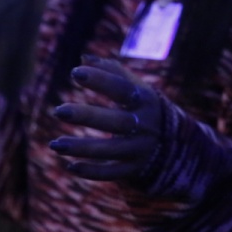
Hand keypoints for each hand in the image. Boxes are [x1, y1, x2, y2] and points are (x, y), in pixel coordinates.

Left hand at [51, 55, 164, 181]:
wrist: (176, 144)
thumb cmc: (144, 108)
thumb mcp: (137, 88)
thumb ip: (112, 72)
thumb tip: (84, 58)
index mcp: (145, 100)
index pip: (122, 88)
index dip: (100, 80)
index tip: (75, 72)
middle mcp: (145, 124)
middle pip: (117, 121)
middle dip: (88, 116)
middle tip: (58, 111)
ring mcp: (141, 149)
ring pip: (111, 150)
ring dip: (82, 148)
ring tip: (55, 144)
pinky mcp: (135, 169)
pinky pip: (112, 173)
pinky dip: (92, 172)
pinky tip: (70, 166)